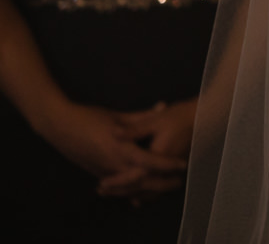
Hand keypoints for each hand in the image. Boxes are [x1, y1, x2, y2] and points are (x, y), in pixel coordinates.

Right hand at [35, 99, 185, 197]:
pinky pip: (118, 185)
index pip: (149, 161)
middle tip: (179, 182)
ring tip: (166, 186)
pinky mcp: (97, 172)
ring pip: (130, 187)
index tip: (182, 164)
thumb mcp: (118, 116)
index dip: (167, 164)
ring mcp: (103, 170)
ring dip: (148, 189)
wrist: (59, 126)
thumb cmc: (89, 117)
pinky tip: (144, 188)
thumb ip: (142, 116)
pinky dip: (132, 188)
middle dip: (161, 183)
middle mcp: (112, 163)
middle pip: (142, 181)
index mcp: (120, 147)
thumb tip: (163, 105)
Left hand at [101, 100, 195, 200]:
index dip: (117, 181)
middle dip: (120, 191)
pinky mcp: (177, 170)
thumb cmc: (180, 116)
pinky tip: (137, 197)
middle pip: (141, 187)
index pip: (135, 176)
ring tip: (114, 193)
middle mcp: (166, 168)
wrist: (206, 117)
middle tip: (101, 191)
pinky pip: (160, 188)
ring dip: (132, 193)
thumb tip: (114, 133)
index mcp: (159, 156)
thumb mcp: (155, 119)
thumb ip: (134, 129)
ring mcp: (173, 171)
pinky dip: (147, 194)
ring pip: (151, 191)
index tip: (101, 183)